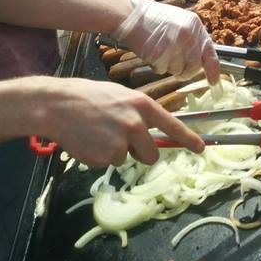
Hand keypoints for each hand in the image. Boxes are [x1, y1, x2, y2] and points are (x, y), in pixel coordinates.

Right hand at [38, 77, 204, 165]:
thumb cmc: (89, 97)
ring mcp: (121, 142)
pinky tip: (89, 140)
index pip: (172, 125)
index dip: (189, 139)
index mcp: (141, 105)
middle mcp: (135, 124)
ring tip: (98, 133)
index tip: (202, 149)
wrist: (58, 105)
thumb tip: (153, 132)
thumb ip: (138, 114)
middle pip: (151, 154)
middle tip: (120, 138)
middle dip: (140, 152)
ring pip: (127, 159)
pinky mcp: (104, 157)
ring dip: (115, 152)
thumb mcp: (120, 97)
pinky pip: (108, 163)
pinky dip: (100, 157)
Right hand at [112, 0, 219, 83]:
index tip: (213, 81)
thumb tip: (200, 59)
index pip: (210, 52)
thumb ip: (192, 37)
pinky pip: (163, 69)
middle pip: (194, 66)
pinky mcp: (160, 53)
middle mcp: (187, 35)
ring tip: (160, 53)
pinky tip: (152, 53)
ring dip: (170, 67)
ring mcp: (174, 44)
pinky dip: (157, 66)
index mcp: (194, 25)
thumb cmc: (152, 19)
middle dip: (186, 72)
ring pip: (178, 70)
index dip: (213, 70)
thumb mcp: (179, 21)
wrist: (130, 15)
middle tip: (176, 68)